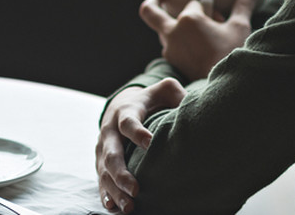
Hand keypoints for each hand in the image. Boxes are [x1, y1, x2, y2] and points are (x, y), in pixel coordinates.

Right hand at [96, 78, 185, 213]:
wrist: (121, 104)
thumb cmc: (149, 100)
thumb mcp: (162, 91)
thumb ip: (175, 93)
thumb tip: (193, 105)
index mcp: (125, 112)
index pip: (128, 123)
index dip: (138, 132)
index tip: (150, 143)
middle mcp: (110, 131)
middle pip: (112, 153)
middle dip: (122, 173)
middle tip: (137, 189)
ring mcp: (103, 148)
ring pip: (105, 171)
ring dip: (116, 189)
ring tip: (129, 206)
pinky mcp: (101, 162)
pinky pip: (101, 179)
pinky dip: (105, 193)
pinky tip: (113, 206)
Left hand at [140, 0, 261, 80]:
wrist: (227, 89)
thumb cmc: (233, 56)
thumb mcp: (240, 27)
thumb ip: (244, 4)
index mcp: (189, 19)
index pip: (195, 3)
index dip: (209, 8)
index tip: (219, 18)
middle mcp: (173, 32)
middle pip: (150, 11)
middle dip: (153, 0)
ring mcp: (170, 49)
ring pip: (163, 29)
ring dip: (175, 25)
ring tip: (198, 32)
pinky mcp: (172, 62)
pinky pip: (169, 45)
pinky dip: (178, 41)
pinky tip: (195, 45)